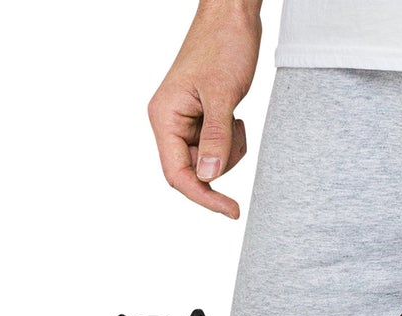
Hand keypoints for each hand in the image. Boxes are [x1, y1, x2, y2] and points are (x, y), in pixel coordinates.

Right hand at [147, 0, 262, 217]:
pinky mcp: (202, 118)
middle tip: (237, 132)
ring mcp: (186, 121)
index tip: (231, 210)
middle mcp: (170, 121)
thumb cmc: (223, 44)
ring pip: (209, 162)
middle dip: (222, 163)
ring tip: (236, 120)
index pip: (177, 174)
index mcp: (164, 116)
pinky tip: (236, 117)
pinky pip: (217, 147)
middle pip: (195, 171)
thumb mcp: (223, 95)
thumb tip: (209, 176)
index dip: (203, 196)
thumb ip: (216, 138)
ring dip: (229, 151)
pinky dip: (231, 141)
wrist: (232, 16)